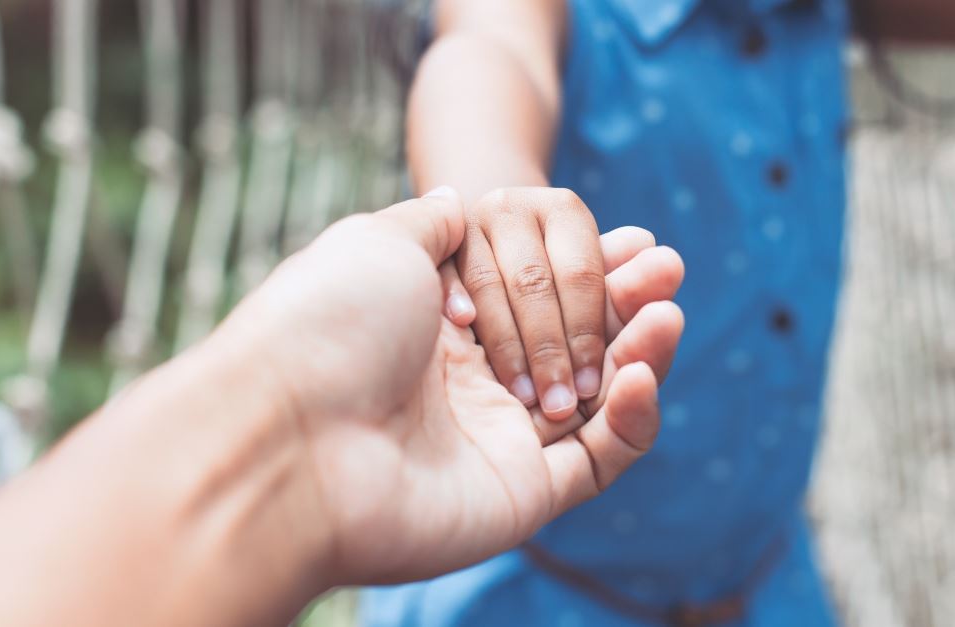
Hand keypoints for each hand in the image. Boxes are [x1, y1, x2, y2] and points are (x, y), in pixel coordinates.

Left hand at [218, 187, 684, 584]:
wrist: (289, 434)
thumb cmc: (327, 326)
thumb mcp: (379, 239)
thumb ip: (437, 222)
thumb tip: (467, 199)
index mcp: (444, 327)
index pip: (541, 294)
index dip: (591, 266)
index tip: (635, 239)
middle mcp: (475, 384)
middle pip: (578, 341)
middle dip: (626, 301)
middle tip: (664, 268)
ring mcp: (501, 441)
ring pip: (601, 398)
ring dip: (642, 350)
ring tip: (665, 310)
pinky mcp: (527, 494)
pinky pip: (602, 457)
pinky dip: (635, 416)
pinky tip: (640, 372)